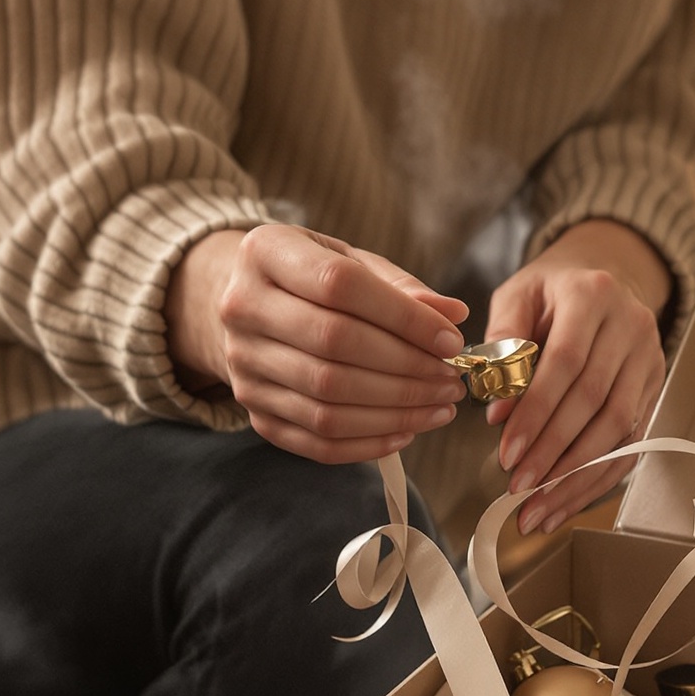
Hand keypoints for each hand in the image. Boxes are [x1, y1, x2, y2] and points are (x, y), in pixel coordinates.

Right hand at [166, 223, 467, 462]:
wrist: (251, 309)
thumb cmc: (312, 280)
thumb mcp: (351, 262)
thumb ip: (401, 288)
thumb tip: (453, 315)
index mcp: (266, 253)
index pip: (340, 285)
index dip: (403, 317)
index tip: (451, 341)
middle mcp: (241, 308)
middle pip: (334, 344)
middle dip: (407, 368)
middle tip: (451, 380)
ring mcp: (243, 365)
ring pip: (327, 398)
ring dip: (396, 410)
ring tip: (440, 406)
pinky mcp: (253, 411)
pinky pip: (317, 439)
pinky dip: (369, 442)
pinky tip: (407, 430)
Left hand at [487, 220, 670, 534]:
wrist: (605, 276)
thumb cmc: (551, 292)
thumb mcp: (517, 296)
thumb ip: (502, 343)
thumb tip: (500, 411)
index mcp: (592, 295)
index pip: (565, 362)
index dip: (537, 412)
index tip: (508, 452)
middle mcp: (630, 326)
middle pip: (594, 401)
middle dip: (554, 451)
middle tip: (519, 487)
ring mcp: (649, 359)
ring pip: (618, 428)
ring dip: (576, 475)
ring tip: (538, 507)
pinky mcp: (654, 388)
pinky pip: (630, 442)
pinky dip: (596, 478)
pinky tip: (565, 501)